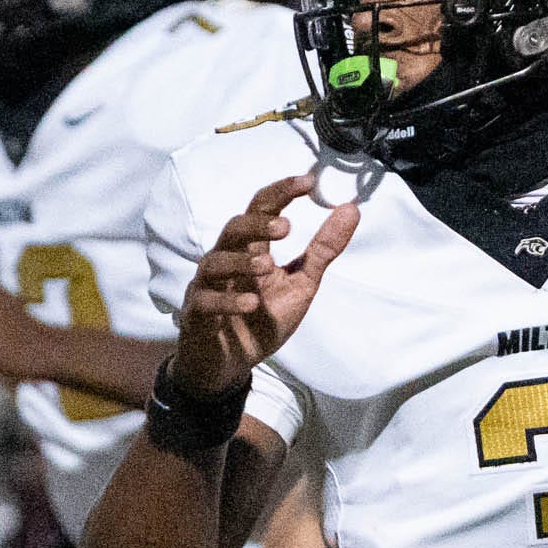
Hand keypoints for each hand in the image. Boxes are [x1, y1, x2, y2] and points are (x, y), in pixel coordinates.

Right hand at [173, 175, 357, 402]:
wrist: (229, 365)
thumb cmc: (260, 320)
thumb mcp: (301, 284)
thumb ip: (323, 249)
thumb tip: (351, 209)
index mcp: (251, 249)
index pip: (261, 209)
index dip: (282, 192)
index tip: (308, 182)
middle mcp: (226, 260)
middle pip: (234, 228)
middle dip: (257, 224)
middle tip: (286, 227)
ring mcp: (207, 287)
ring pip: (215, 262)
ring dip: (241, 261)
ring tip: (267, 265)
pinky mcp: (196, 315)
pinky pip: (206, 302)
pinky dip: (228, 301)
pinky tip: (251, 304)